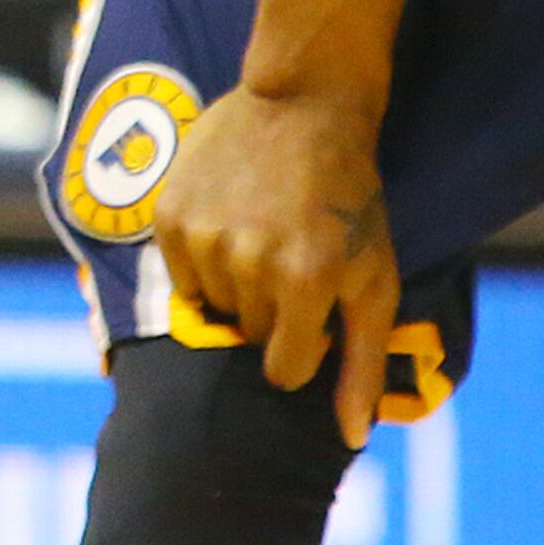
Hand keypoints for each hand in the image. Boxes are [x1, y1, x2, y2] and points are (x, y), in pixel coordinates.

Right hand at [153, 85, 400, 449]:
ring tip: (262, 233)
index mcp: (306, 284)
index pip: (285, 371)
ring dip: (237, 285)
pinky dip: (203, 260)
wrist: (305, 105)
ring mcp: (203, 237)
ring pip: (213, 308)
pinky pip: (181, 275)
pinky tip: (230, 219)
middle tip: (293, 258)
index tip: (317, 305)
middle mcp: (249, 264)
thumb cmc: (351, 200)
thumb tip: (351, 439)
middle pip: (248, 336)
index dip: (304, 347)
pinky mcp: (169, 215)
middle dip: (273, 312)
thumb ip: (363, 363)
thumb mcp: (374, 280)